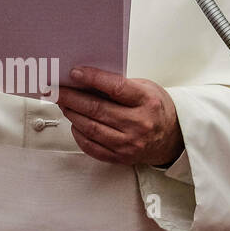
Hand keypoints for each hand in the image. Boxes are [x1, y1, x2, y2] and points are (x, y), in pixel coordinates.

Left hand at [55, 66, 183, 167]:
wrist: (172, 138)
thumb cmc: (156, 109)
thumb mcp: (145, 89)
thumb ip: (120, 85)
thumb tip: (87, 80)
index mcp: (147, 102)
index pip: (115, 88)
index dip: (92, 78)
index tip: (74, 73)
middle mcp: (139, 124)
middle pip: (97, 109)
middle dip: (72, 98)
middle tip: (57, 90)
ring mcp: (129, 144)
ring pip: (91, 128)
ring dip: (72, 114)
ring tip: (63, 104)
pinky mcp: (121, 157)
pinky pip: (92, 147)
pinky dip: (79, 134)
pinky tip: (74, 123)